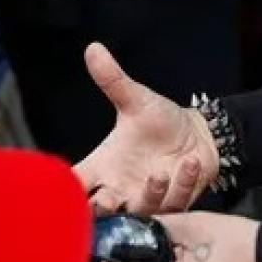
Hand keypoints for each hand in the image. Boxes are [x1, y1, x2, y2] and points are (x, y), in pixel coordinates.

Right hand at [74, 43, 218, 215]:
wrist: (196, 135)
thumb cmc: (159, 122)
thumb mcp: (136, 100)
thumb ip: (113, 80)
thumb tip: (94, 48)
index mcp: (103, 165)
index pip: (76, 184)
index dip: (65, 192)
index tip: (65, 188)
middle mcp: (120, 188)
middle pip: (99, 212)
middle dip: (100, 211)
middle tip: (105, 199)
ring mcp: (147, 199)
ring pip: (140, 212)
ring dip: (148, 197)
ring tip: (157, 174)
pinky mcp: (174, 203)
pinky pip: (176, 203)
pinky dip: (183, 185)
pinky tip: (191, 163)